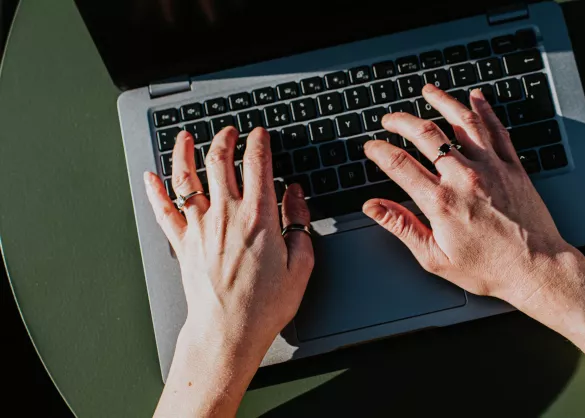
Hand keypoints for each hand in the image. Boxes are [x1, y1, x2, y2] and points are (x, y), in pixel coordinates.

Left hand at [145, 127, 313, 415]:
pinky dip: (155, 191)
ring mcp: (200, 228)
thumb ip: (299, 222)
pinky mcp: (183, 244)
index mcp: (258, 217)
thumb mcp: (302, 263)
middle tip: (229, 131)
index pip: (257, 164)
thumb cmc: (265, 304)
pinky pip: (164, 211)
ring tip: (186, 137)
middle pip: (219, 162)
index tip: (260, 134)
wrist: (228, 331)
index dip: (258, 142)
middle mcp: (226, 215)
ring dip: (185, 153)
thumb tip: (295, 195)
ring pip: (186, 179)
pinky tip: (150, 177)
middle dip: (224, 139)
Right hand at [361, 85, 574, 306]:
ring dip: (443, 102)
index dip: (380, 151)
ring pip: (463, 122)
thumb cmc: (489, 269)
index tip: (372, 147)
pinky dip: (484, 110)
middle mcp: (465, 178)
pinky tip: (476, 98)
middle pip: (427, 135)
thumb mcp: (436, 258)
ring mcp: (491, 168)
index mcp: (441, 202)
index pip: (399, 164)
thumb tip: (374, 208)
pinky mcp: (513, 167)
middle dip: (402, 121)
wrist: (536, 268)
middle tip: (391, 119)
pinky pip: (497, 130)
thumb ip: (403, 227)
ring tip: (428, 92)